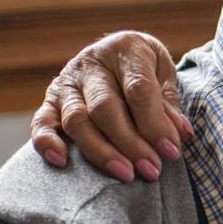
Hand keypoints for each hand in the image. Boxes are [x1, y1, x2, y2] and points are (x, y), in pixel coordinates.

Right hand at [30, 32, 191, 181]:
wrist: (117, 52)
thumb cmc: (146, 67)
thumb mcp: (164, 74)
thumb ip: (170, 104)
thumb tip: (180, 135)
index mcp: (125, 49)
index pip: (138, 89)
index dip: (155, 124)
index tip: (171, 151)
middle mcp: (91, 63)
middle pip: (106, 108)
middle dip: (131, 143)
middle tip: (152, 170)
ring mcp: (66, 82)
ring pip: (77, 120)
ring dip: (101, 152)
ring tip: (126, 174)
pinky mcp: (49, 100)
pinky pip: (42, 122)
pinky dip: (47, 143)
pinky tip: (62, 162)